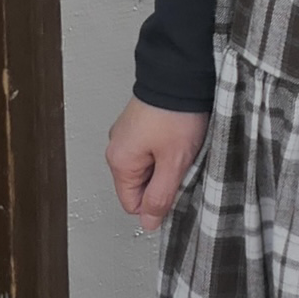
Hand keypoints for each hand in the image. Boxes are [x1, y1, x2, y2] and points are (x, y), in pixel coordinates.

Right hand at [106, 97, 209, 232]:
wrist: (179, 74)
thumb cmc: (176, 116)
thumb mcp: (173, 163)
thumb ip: (160, 196)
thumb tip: (148, 223)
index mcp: (119, 161)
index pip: (132, 204)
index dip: (156, 204)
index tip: (176, 188)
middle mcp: (117, 148)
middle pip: (139, 186)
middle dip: (162, 182)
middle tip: (182, 165)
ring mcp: (126, 134)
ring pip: (147, 168)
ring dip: (166, 165)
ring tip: (182, 148)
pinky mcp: (139, 124)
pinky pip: (150, 150)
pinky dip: (165, 149)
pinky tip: (179, 138)